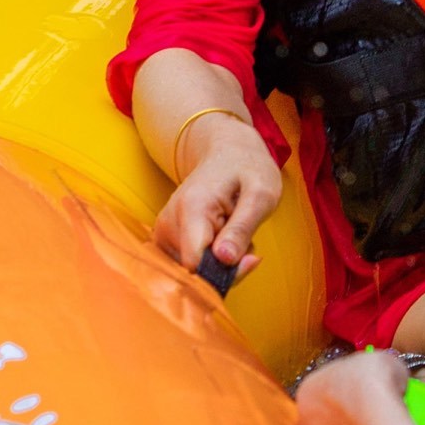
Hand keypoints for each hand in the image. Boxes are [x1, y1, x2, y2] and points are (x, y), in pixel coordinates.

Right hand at [152, 112, 282, 279]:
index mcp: (191, 210)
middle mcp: (168, 223)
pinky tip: (223, 240)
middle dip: (227, 268)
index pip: (197, 265)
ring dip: (222, 264)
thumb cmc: (248, 170)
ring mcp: (163, 233)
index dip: (226, 273)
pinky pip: (190, 266)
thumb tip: (225, 260)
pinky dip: (212, 261)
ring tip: (234, 234)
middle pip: (195, 273)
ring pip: (194, 273)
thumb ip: (243, 227)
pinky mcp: (165, 241)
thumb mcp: (261, 194)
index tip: (251, 259)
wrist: (226, 152)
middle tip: (248, 242)